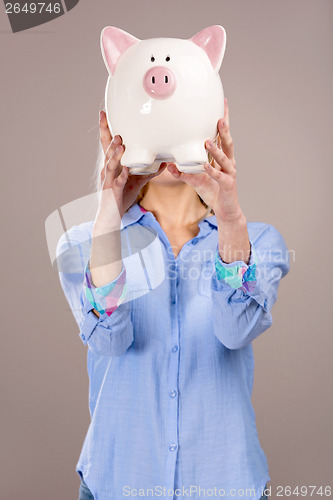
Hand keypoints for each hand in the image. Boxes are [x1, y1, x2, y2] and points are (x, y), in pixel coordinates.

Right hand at [96, 110, 166, 225]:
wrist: (113, 215)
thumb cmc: (122, 196)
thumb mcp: (137, 181)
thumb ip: (149, 171)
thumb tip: (164, 162)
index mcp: (112, 164)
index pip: (108, 144)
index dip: (105, 129)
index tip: (103, 113)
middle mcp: (108, 170)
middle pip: (106, 150)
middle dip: (108, 136)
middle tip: (109, 121)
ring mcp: (109, 180)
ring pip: (110, 164)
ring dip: (115, 154)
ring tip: (121, 143)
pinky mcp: (113, 192)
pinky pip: (118, 182)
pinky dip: (122, 176)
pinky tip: (127, 170)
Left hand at [167, 98, 243, 222]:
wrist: (226, 210)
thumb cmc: (213, 191)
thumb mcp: (196, 180)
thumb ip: (184, 172)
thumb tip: (169, 165)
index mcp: (223, 158)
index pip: (222, 137)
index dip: (223, 122)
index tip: (222, 105)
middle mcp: (228, 163)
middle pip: (228, 143)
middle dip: (224, 130)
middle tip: (219, 117)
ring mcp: (229, 174)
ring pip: (224, 159)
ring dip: (216, 150)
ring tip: (207, 141)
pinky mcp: (227, 185)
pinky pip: (219, 177)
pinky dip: (212, 171)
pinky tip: (206, 166)